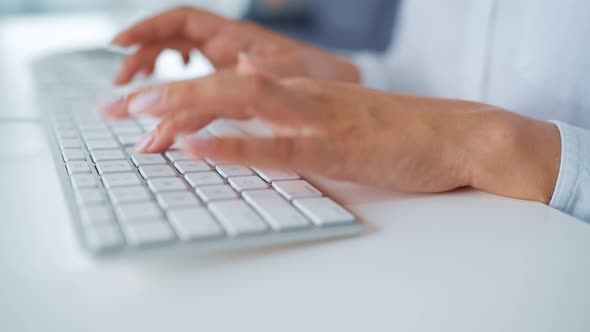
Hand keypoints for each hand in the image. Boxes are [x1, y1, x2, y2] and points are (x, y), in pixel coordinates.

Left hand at [100, 56, 560, 202]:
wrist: (455, 134)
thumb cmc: (399, 130)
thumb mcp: (338, 117)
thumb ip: (294, 118)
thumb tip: (250, 117)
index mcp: (301, 89)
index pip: (228, 83)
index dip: (178, 90)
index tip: (136, 103)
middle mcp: (302, 95)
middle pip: (222, 85)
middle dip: (162, 94)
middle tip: (113, 106)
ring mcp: (319, 119)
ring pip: (242, 103)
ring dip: (187, 107)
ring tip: (138, 115)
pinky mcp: (338, 149)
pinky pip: (279, 145)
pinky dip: (236, 145)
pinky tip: (199, 146)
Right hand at [111, 6, 358, 84]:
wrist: (341, 85)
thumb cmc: (320, 75)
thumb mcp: (291, 76)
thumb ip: (260, 77)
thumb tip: (240, 71)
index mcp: (236, 36)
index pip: (180, 21)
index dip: (147, 28)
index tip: (118, 43)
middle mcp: (227, 47)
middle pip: (169, 44)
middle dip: (138, 63)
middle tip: (115, 90)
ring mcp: (228, 66)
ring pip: (179, 66)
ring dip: (154, 82)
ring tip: (133, 103)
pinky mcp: (234, 86)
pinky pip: (196, 85)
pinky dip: (178, 94)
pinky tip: (170, 106)